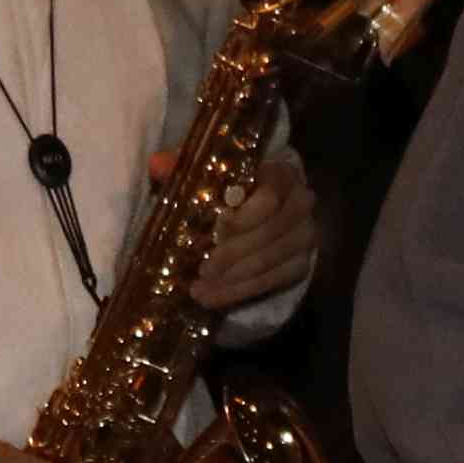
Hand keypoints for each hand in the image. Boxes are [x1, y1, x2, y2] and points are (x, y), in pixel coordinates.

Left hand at [190, 140, 314, 317]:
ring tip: (200, 291)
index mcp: (281, 173)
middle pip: (270, 232)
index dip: (244, 216)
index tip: (216, 229)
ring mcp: (305, 235)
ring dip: (233, 280)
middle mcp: (301, 202)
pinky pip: (273, 281)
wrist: (264, 213)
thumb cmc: (230, 188)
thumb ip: (183, 167)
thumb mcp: (208, 175)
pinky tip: (214, 298)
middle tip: (203, 270)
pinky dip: (241, 292)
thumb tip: (158, 164)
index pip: (270, 196)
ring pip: (270, 261)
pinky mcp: (302, 263)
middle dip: (234, 255)